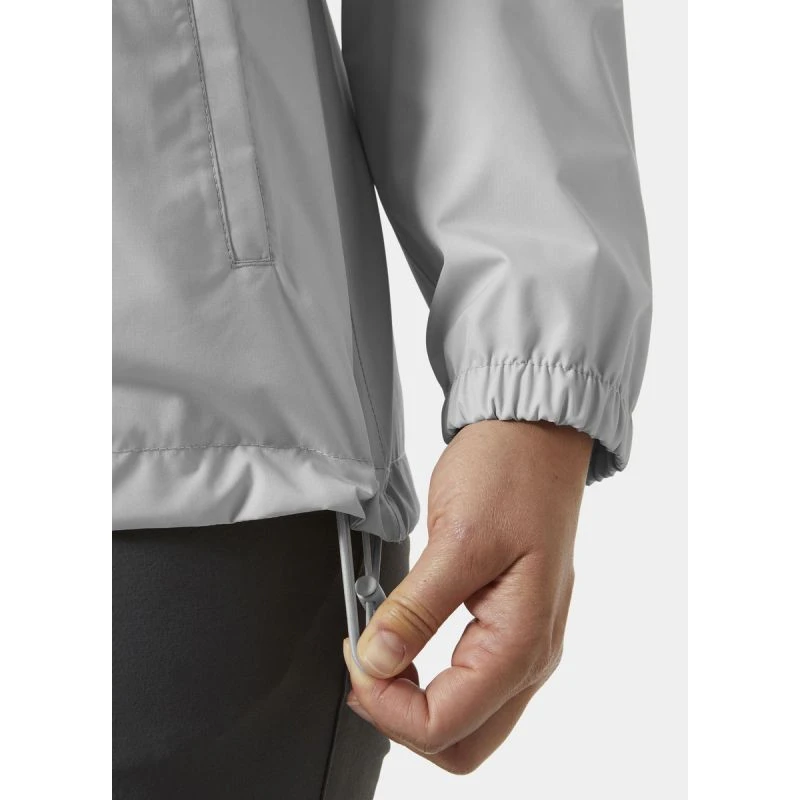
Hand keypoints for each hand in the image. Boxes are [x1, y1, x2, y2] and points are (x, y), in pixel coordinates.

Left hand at [342, 419, 591, 773]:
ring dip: (412, 703)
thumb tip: (375, 661)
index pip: (448, 724)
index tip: (356, 660)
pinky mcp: (510, 624)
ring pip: (466, 719)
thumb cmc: (512, 474)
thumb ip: (416, 607)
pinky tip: (401, 646)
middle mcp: (531, 654)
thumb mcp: (459, 538)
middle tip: (362, 669)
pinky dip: (428, 681)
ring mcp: (524, 642)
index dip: (388, 707)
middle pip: (461, 741)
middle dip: (400, 719)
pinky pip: (470, 683)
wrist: (535, 434)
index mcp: (523, 641)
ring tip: (376, 657)